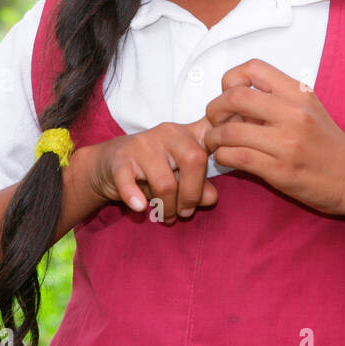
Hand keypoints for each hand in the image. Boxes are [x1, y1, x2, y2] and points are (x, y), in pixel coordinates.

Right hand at [85, 117, 218, 223]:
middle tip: (186, 213)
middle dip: (193, 194)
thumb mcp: (179, 178)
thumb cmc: (152, 170)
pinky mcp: (121, 158)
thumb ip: (199, 186)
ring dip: (167, 207)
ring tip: (166, 216)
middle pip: (195, 160)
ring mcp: (144, 144)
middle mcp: (169, 133)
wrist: (107, 164)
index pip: (214, 129)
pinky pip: (130, 181)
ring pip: (165, 181)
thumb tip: (212, 197)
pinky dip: (135, 197)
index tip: (237, 147)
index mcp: (189, 134)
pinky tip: (140, 208)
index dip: (229, 134)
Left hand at [203, 58, 344, 217]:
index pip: (253, 68)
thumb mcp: (310, 109)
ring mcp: (288, 143)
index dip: (230, 79)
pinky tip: (226, 158)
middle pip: (235, 97)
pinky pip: (237, 158)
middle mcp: (294, 114)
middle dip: (214, 108)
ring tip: (215, 142)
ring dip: (213, 137)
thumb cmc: (330, 146)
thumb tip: (235, 100)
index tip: (227, 94)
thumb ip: (278, 100)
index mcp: (300, 93)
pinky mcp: (281, 171)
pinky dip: (223, 157)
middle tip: (213, 120)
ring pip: (230, 131)